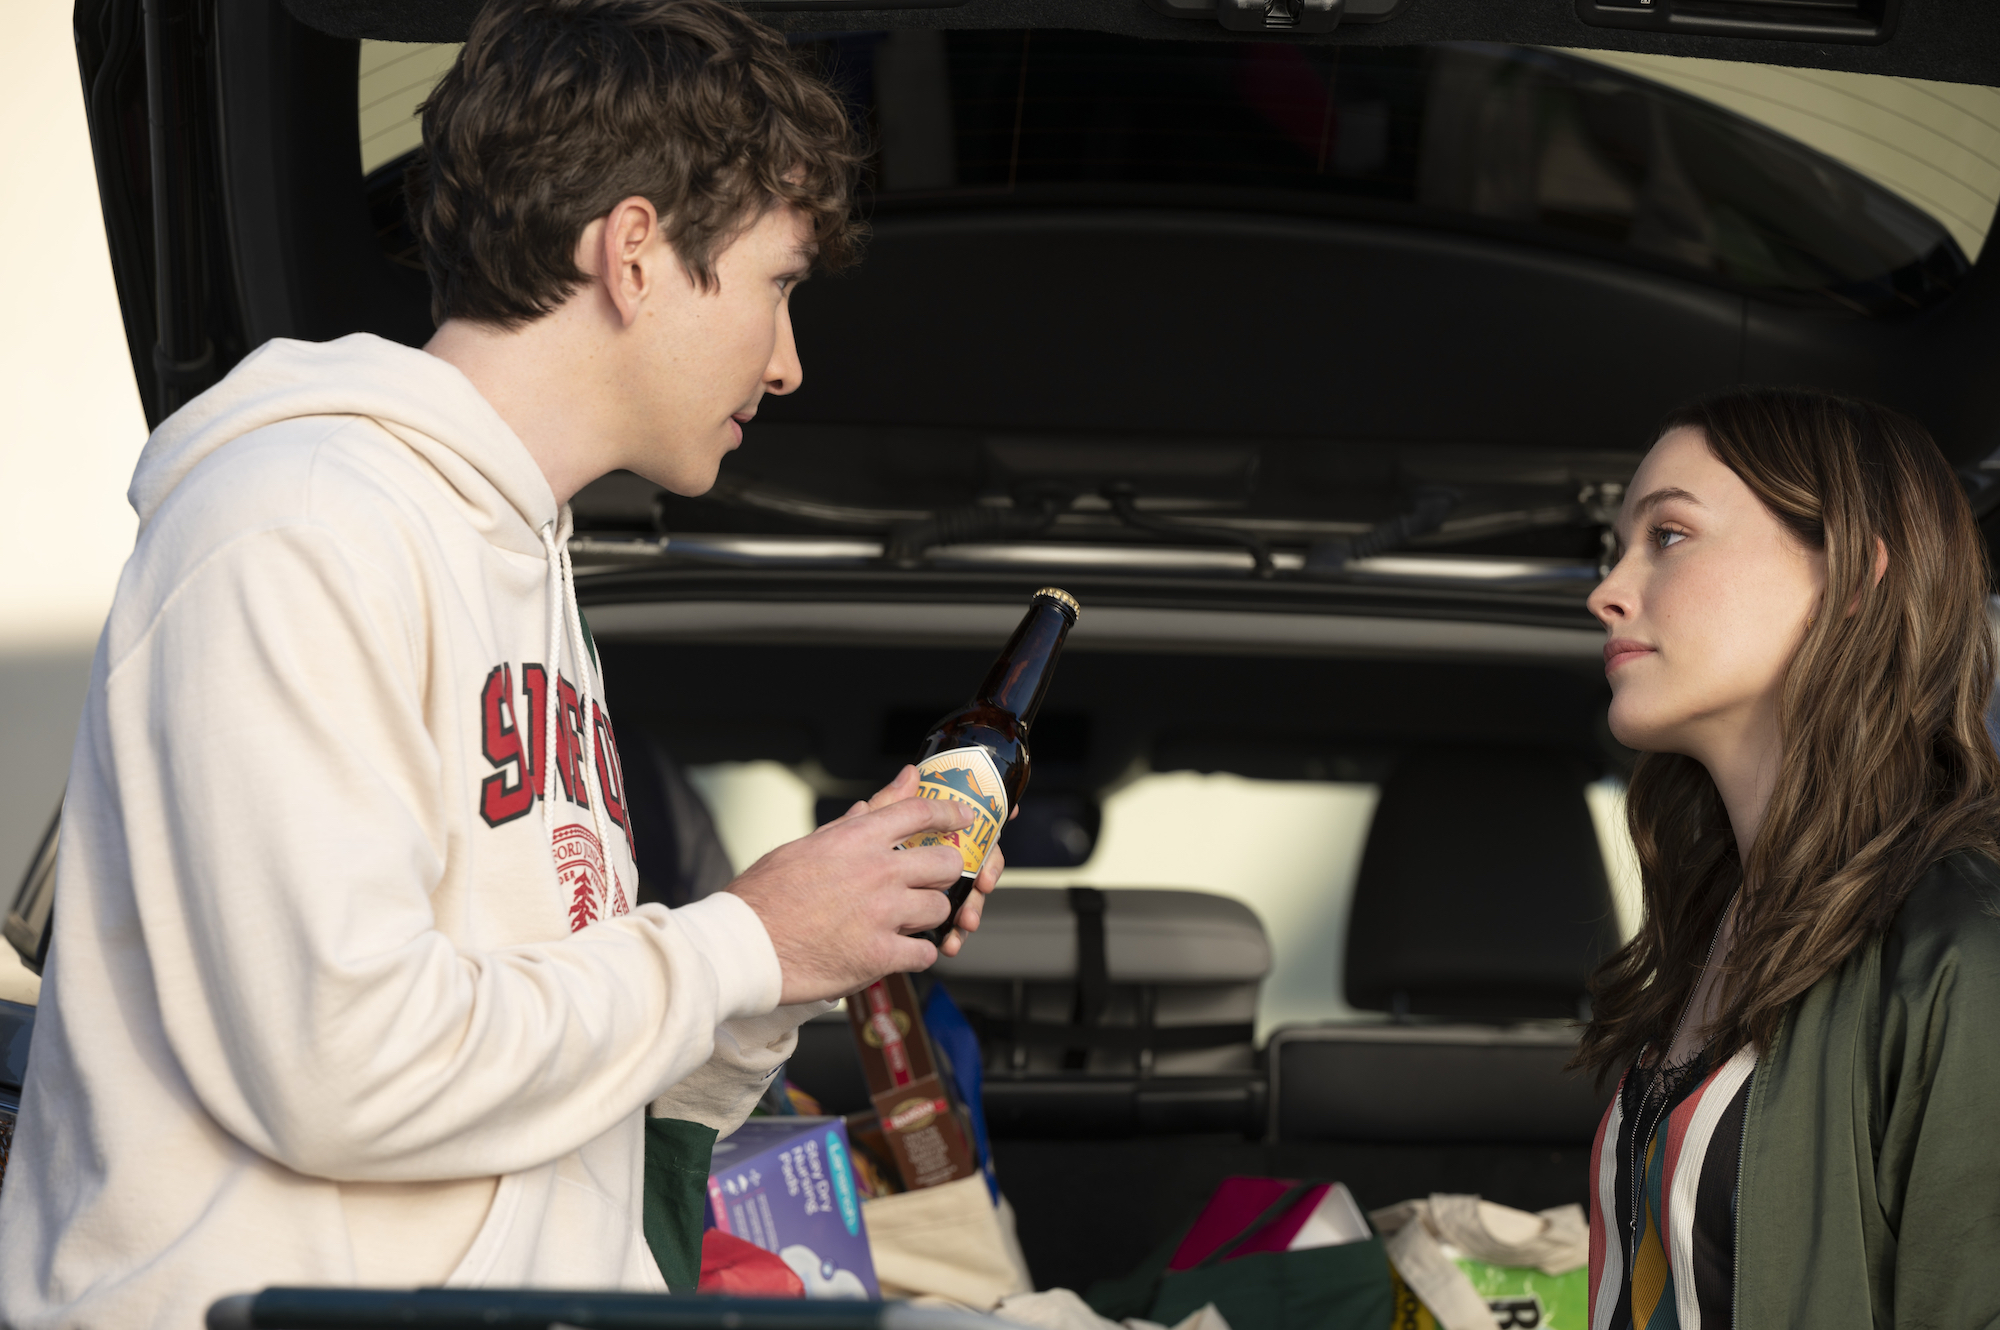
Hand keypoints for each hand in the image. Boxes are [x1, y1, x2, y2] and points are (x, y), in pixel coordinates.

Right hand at [726, 766, 969, 1003]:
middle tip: (930, 883)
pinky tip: (897, 951)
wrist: (741, 946)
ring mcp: (881, 914)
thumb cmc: (764, 895)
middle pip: (946, 864)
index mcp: (856, 839)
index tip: (964, 818)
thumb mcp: (808, 845)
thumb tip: (900, 782)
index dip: (950, 813)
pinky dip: (916, 954)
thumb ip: (859, 820)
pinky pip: (924, 952)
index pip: (920, 812)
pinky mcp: (879, 955)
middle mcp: (876, 872)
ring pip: (939, 909)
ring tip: (903, 922)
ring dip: (927, 916)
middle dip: (944, 874)